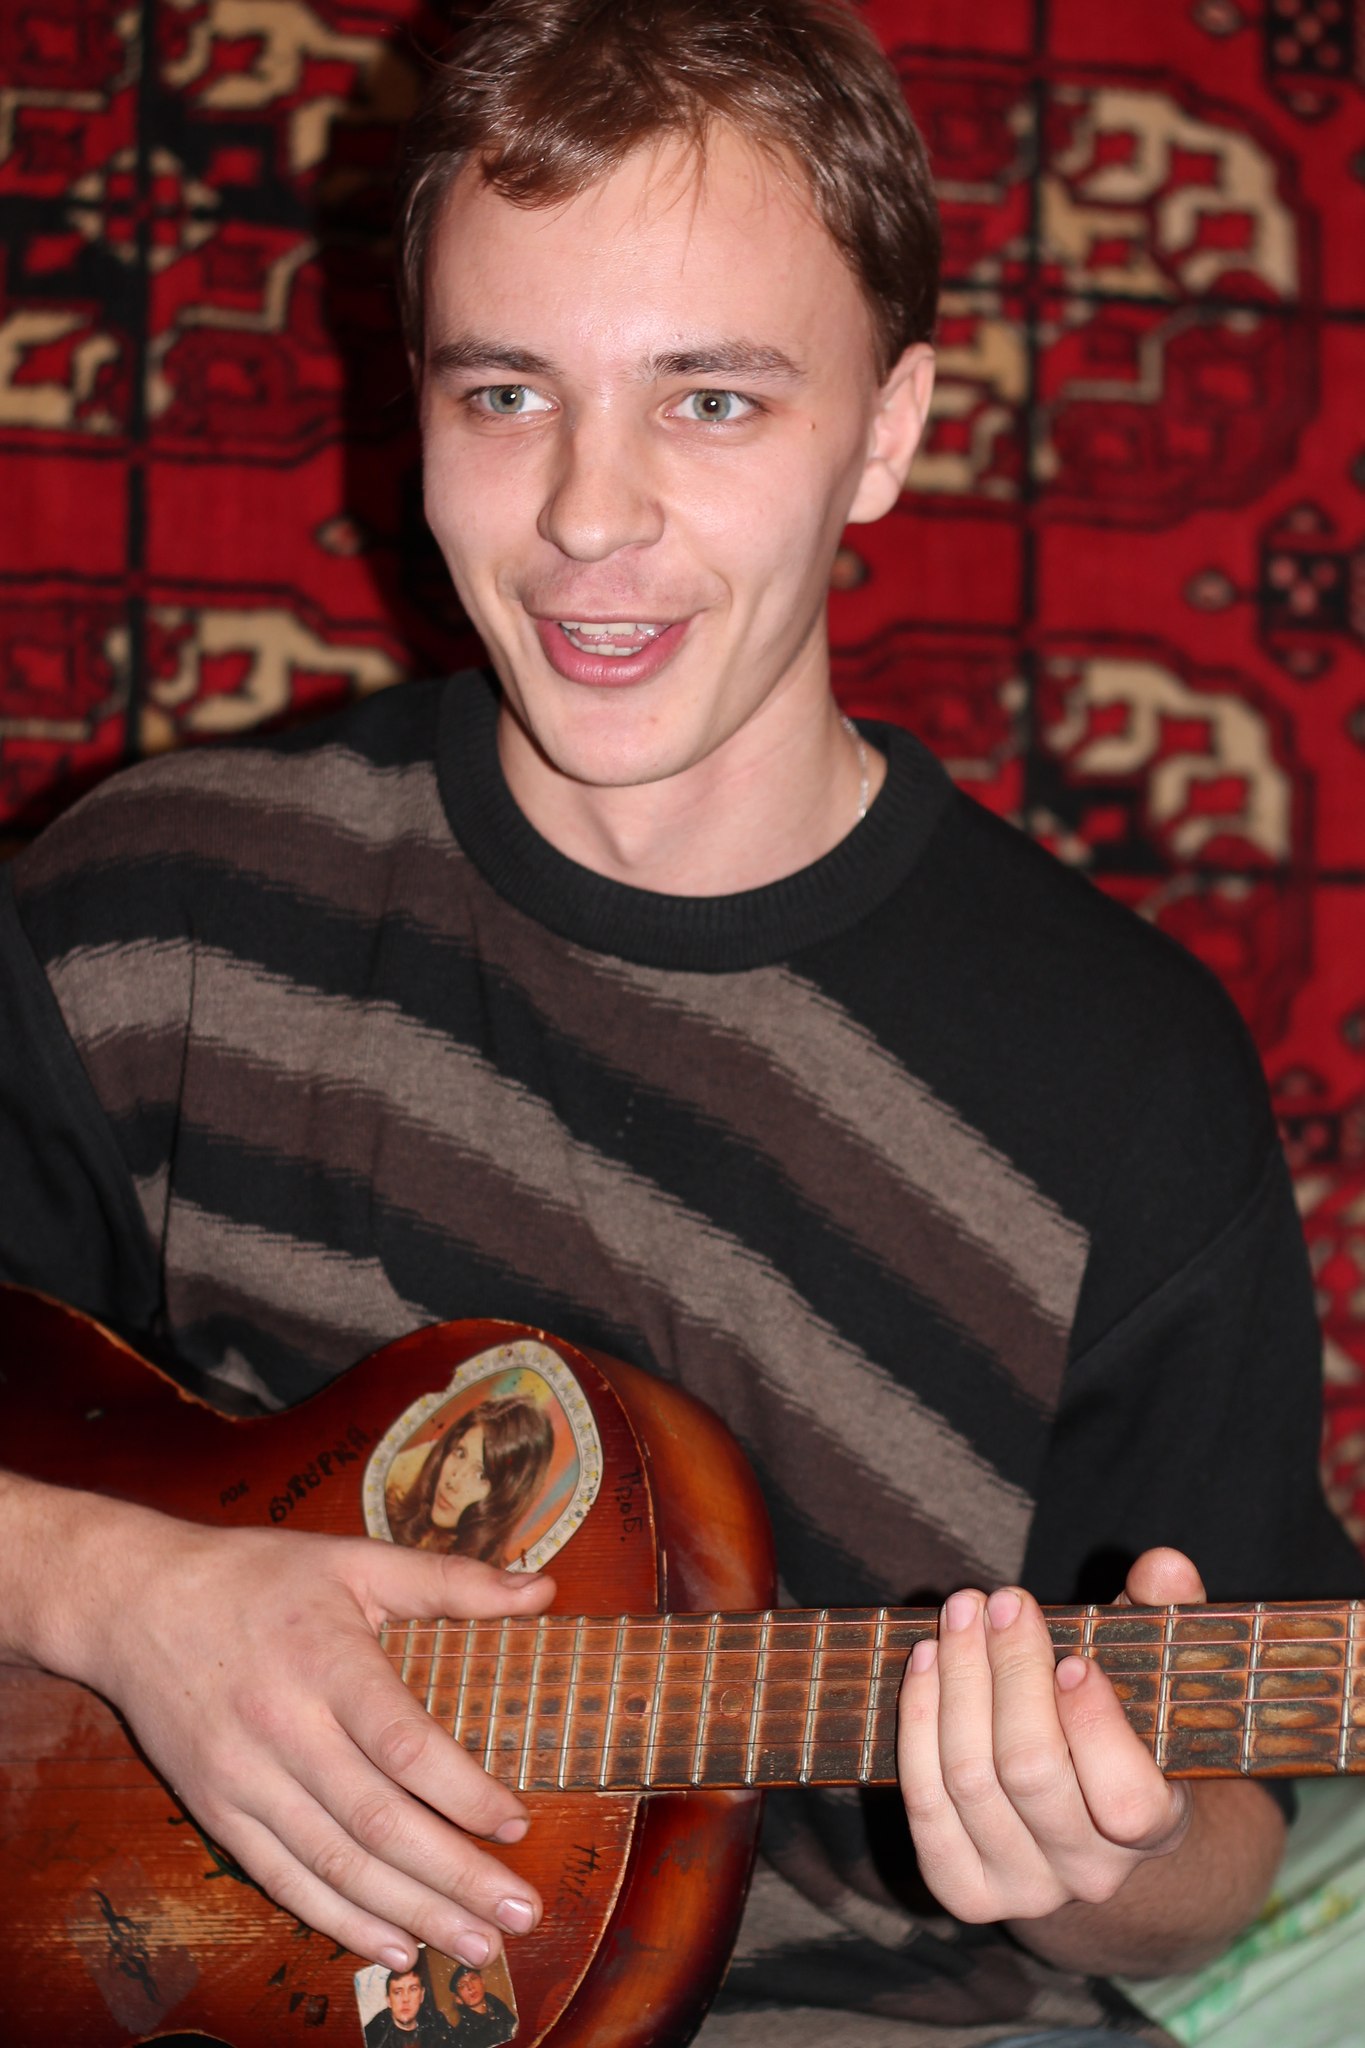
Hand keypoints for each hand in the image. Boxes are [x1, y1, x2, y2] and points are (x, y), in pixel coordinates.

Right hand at [90, 1514, 556, 1970]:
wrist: (135, 1604)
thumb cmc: (258, 1576)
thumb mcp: (355, 1560)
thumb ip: (450, 1579)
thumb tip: (542, 1589)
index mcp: (327, 1664)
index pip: (403, 1744)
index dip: (463, 1792)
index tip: (516, 1824)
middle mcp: (286, 1729)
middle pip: (378, 1821)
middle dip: (455, 1877)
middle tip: (520, 1916)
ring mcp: (246, 1779)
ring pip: (336, 1864)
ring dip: (410, 1914)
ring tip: (475, 1947)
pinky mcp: (217, 1812)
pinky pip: (283, 1880)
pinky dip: (340, 1921)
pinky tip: (394, 1947)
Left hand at [896, 1547, 1199, 1924]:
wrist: (1087, 1828)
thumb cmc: (1124, 1726)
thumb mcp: (1157, 1670)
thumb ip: (1168, 1614)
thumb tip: (1165, 1564)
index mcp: (1154, 1830)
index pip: (1126, 1799)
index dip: (1094, 1727)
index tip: (1072, 1657)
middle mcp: (1091, 1874)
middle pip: (1030, 1771)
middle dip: (1008, 1672)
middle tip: (1001, 1601)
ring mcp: (1023, 1888)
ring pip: (969, 1779)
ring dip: (956, 1681)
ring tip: (960, 1613)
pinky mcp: (962, 1887)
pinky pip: (924, 1802)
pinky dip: (917, 1722)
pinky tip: (925, 1660)